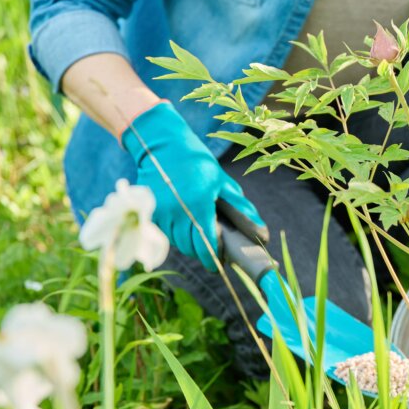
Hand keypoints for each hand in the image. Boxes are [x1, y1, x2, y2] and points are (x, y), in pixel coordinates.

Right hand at [121, 102, 266, 268]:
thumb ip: (240, 208)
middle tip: (213, 249)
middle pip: (191, 247)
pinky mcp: (148, 212)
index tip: (219, 264)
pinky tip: (184, 224)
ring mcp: (159, 213)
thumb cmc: (196, 161)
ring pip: (177, 243)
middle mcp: (176, 212)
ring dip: (189, 244)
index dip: (213, 257)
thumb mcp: (221, 181)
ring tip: (199, 233)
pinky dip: (176, 235)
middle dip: (203, 252)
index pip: (206, 243)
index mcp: (197, 204)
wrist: (161, 144)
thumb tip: (260, 232)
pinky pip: (165, 234)